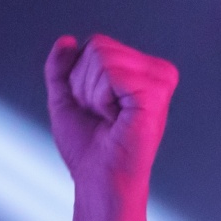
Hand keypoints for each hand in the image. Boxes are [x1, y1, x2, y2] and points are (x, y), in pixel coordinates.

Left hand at [44, 34, 177, 195]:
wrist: (98, 179)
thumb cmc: (88, 149)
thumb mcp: (66, 101)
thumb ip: (61, 69)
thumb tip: (66, 40)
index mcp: (140, 70)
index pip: (96, 44)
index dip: (80, 78)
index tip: (93, 109)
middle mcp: (155, 70)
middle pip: (98, 46)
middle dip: (84, 84)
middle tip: (101, 116)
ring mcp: (159, 79)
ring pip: (102, 57)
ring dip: (92, 94)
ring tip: (109, 119)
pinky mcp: (156, 91)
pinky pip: (111, 72)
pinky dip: (101, 99)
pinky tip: (116, 120)